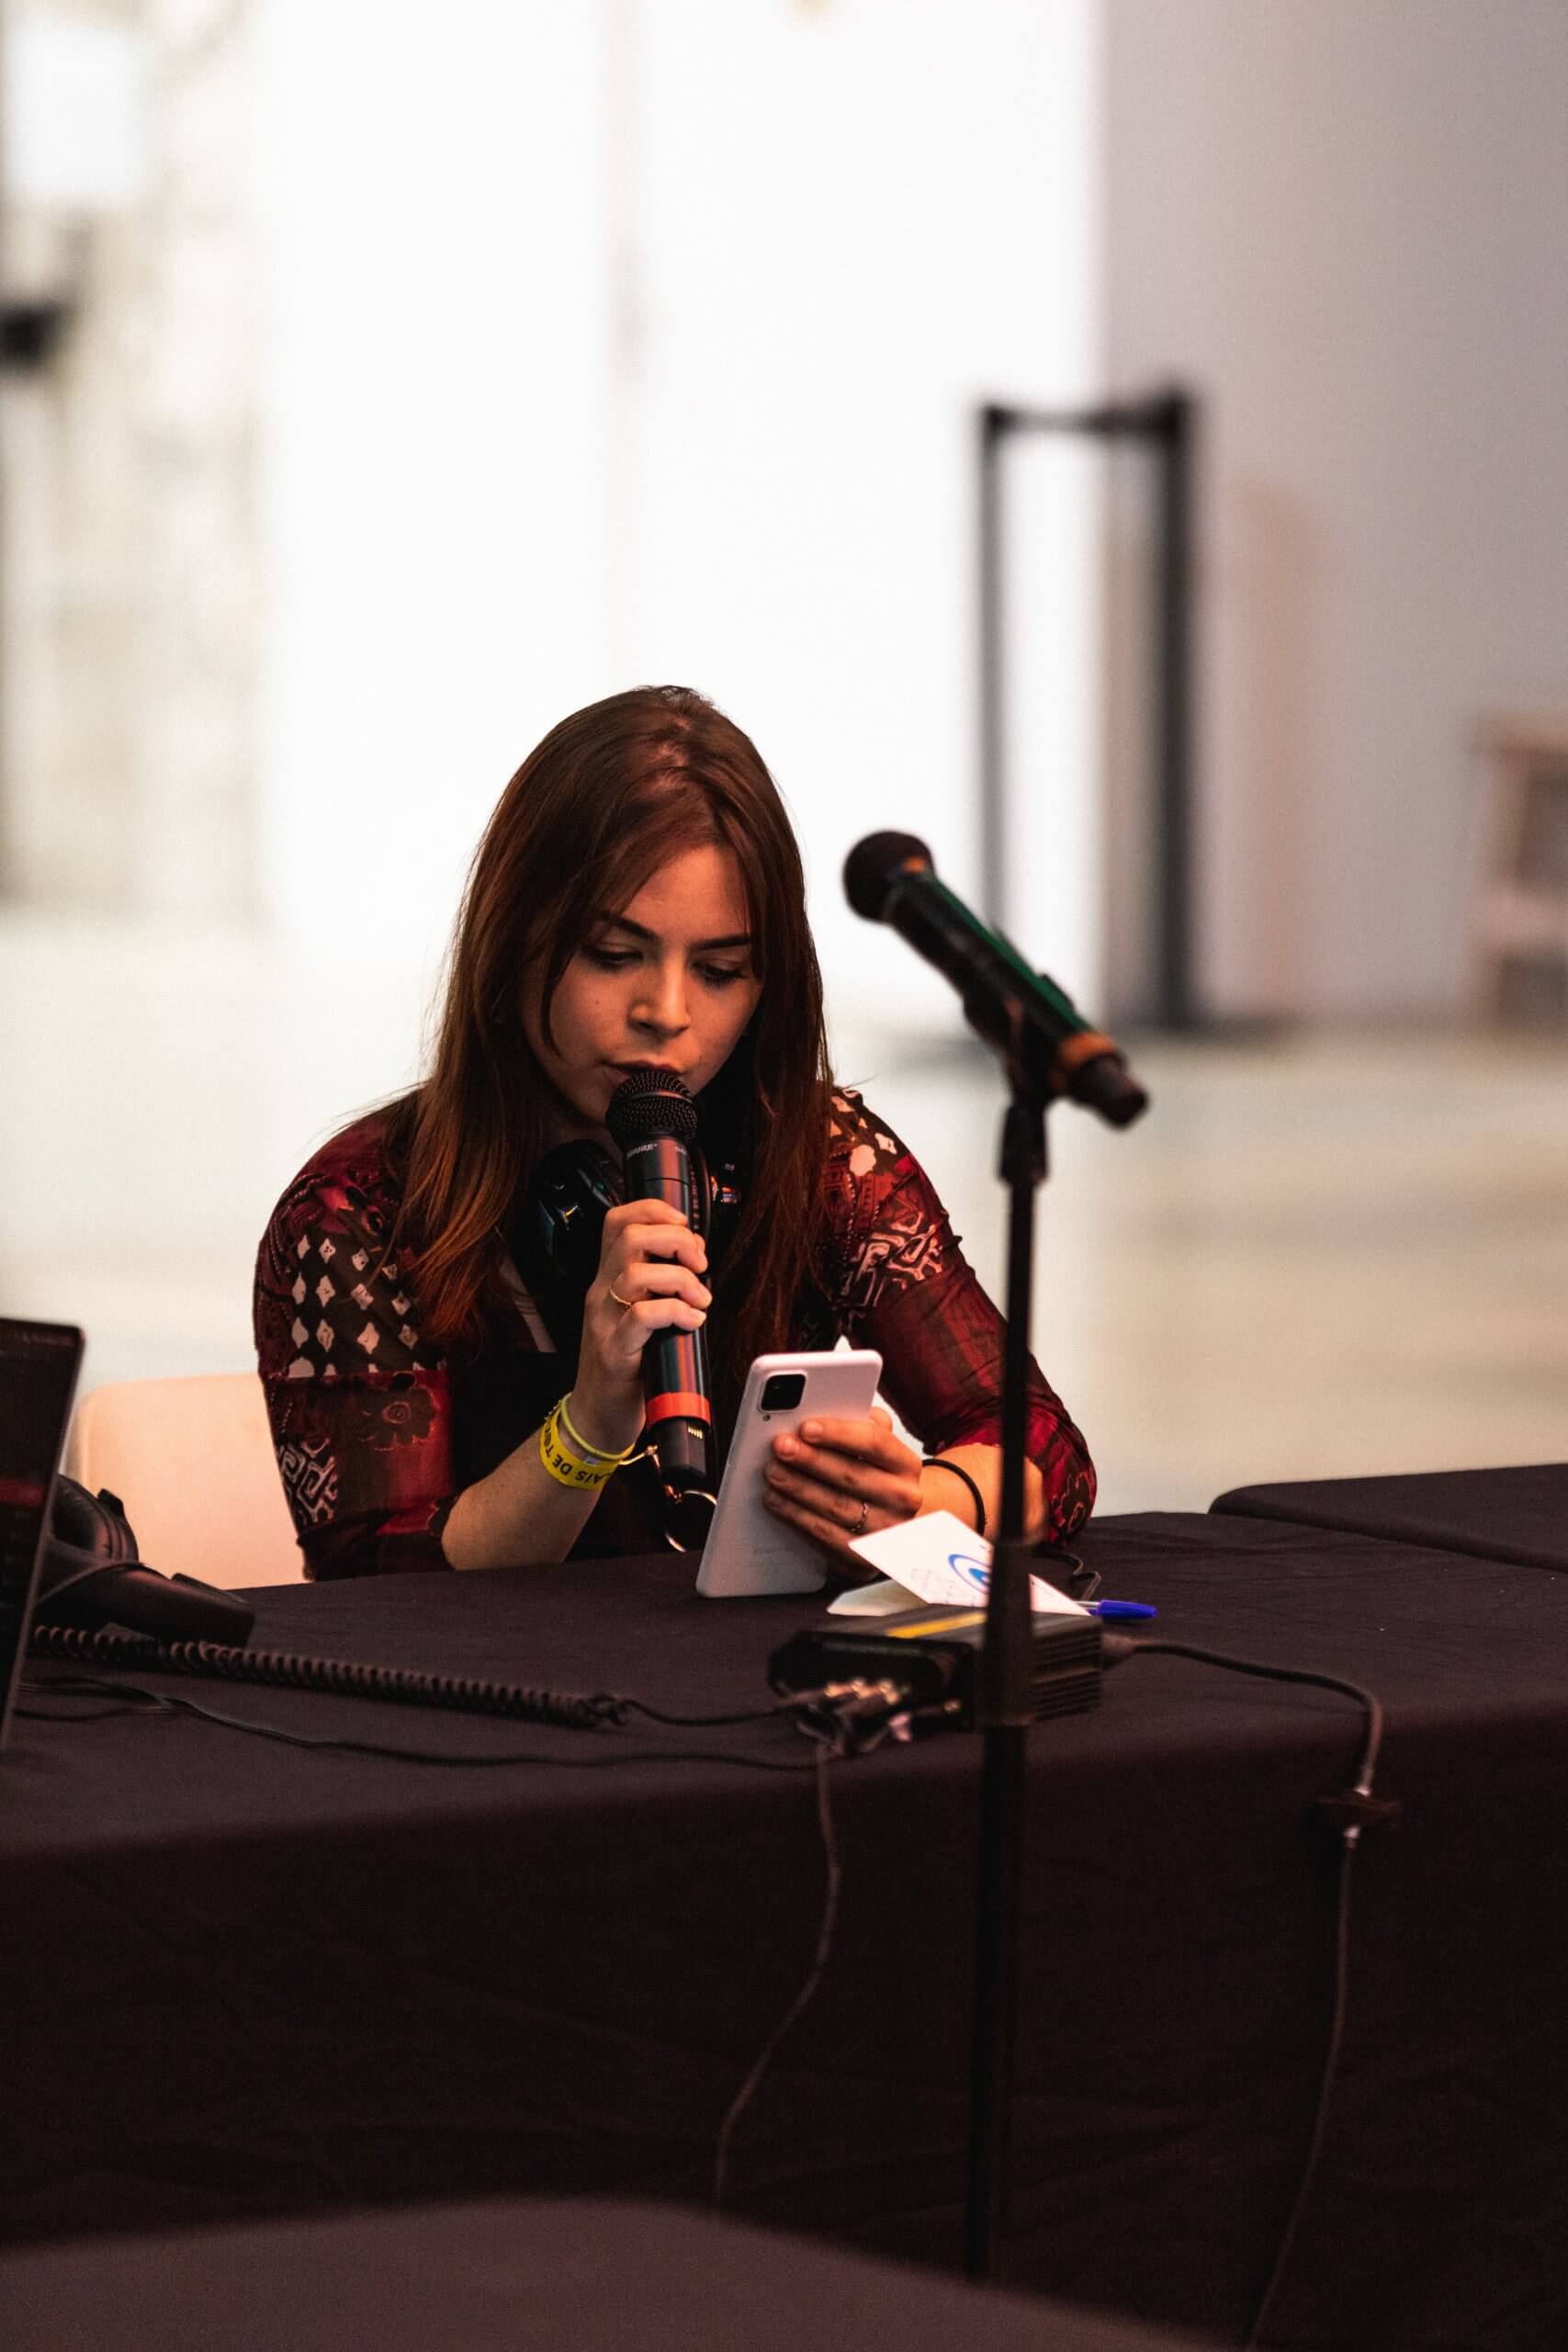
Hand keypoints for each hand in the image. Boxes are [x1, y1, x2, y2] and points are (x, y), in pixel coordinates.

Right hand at [572, 1198, 709, 1454]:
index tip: (686, 1228)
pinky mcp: (615, 1351)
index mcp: (608, 1279)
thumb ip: (659, 1284)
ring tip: (700, 1300)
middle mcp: (601, 1293)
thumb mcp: (639, 1314)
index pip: (618, 1221)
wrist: (597, 1415)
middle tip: (700, 1264)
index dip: (654, 1210)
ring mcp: (604, 1321)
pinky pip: (642, 1317)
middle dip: (676, 1240)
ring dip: (681, 1280)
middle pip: (630, 1237)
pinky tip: (692, 1322)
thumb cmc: (627, 1363)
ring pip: (636, 1274)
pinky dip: (675, 1312)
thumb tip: (695, 1256)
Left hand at [762, 1407, 924, 1567]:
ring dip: (798, 1488)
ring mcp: (884, 1532)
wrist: (895, 1525)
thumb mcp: (879, 1448)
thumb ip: (861, 1424)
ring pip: (836, 1507)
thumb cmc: (877, 1477)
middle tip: (780, 1446)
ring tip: (773, 1472)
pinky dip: (796, 1517)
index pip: (875, 1443)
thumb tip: (824, 1408)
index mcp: (905, 1465)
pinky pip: (825, 1536)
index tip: (806, 1427)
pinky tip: (777, 1501)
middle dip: (810, 1460)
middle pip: (851, 1476)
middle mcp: (902, 1499)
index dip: (839, 1434)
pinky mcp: (862, 1558)